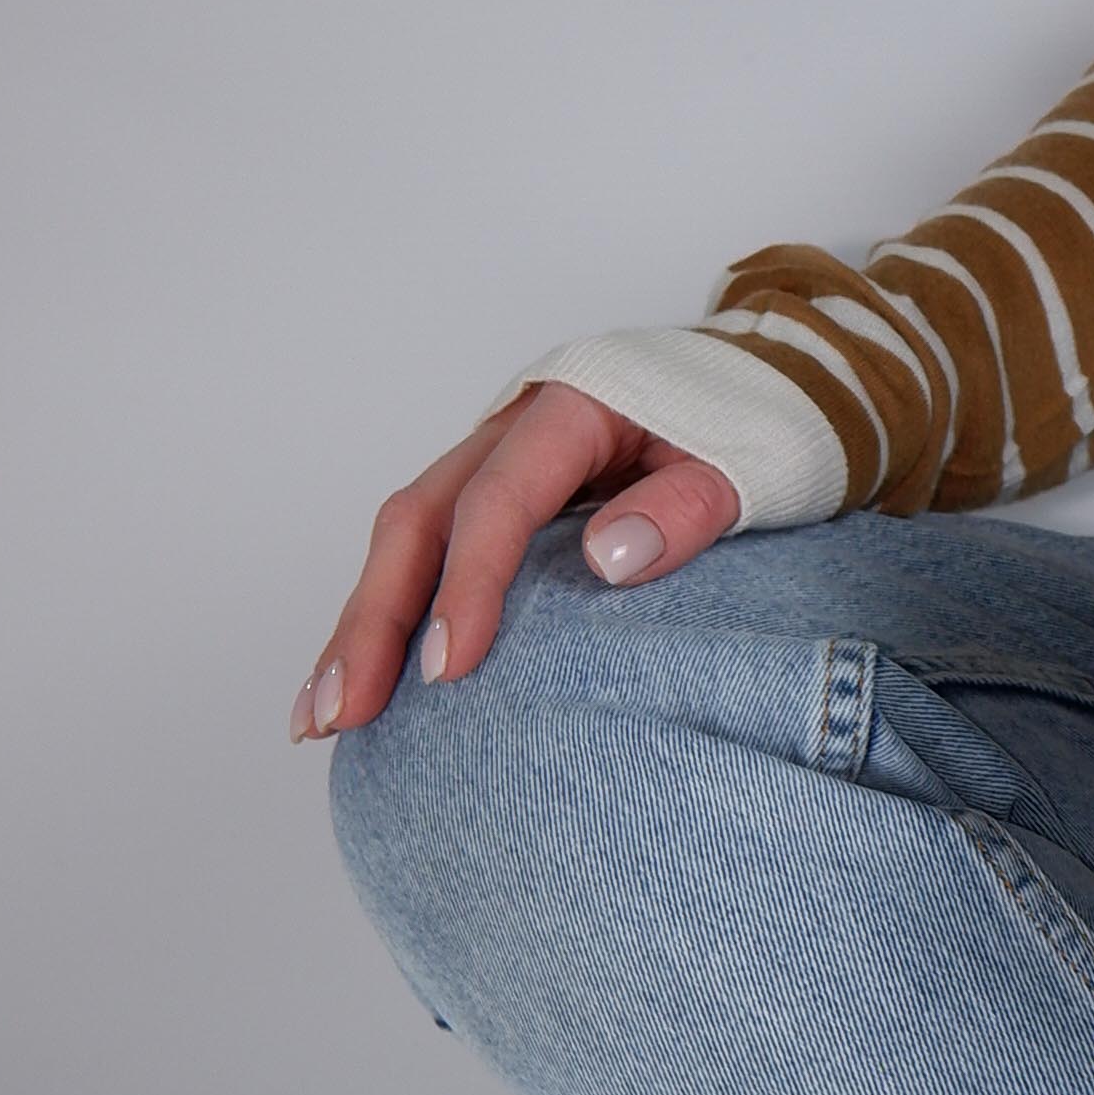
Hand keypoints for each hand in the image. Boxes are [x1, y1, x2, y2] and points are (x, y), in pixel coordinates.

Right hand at [290, 385, 742, 736]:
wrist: (769, 376)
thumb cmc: (756, 421)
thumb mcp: (747, 459)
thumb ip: (686, 505)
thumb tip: (608, 560)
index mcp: (571, 407)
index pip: (497, 499)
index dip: (468, 585)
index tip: (449, 668)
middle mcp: (514, 428)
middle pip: (419, 520)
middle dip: (374, 620)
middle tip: (344, 712)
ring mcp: (498, 460)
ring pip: (407, 540)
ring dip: (364, 627)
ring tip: (324, 718)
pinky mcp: (500, 497)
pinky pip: (432, 552)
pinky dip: (394, 616)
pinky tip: (364, 683)